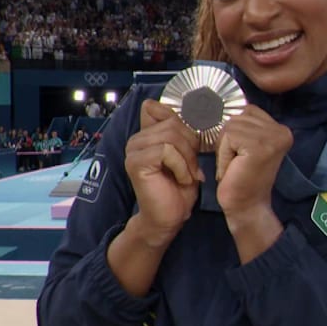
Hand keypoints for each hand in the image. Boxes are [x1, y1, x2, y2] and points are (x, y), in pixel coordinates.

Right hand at [123, 99, 201, 245]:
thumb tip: (193, 110)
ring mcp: (133, 150)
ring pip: (171, 136)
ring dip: (187, 159)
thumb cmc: (178, 188)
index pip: (156, 107)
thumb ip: (181, 133)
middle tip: (193, 168)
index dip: (177, 120)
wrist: (168, 218)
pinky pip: (167, 151)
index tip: (189, 144)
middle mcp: (136, 139)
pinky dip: (181, 166)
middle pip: (172, 123)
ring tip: (188, 176)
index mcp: (146, 134)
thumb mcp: (185, 154)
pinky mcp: (136, 162)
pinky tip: (181, 180)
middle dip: (190, 146)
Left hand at [214, 105, 292, 217]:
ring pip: (229, 126)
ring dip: (224, 148)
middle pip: (236, 116)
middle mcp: (281, 130)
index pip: (246, 110)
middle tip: (237, 162)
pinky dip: (223, 154)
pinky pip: (227, 138)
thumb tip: (218, 102)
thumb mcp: (245, 144)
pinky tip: (234, 168)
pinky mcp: (258, 146)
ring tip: (236, 165)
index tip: (241, 153)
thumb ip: (243, 124)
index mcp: (280, 128)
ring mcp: (272, 137)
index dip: (234, 130)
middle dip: (228, 139)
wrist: (246, 207)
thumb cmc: (241, 177)